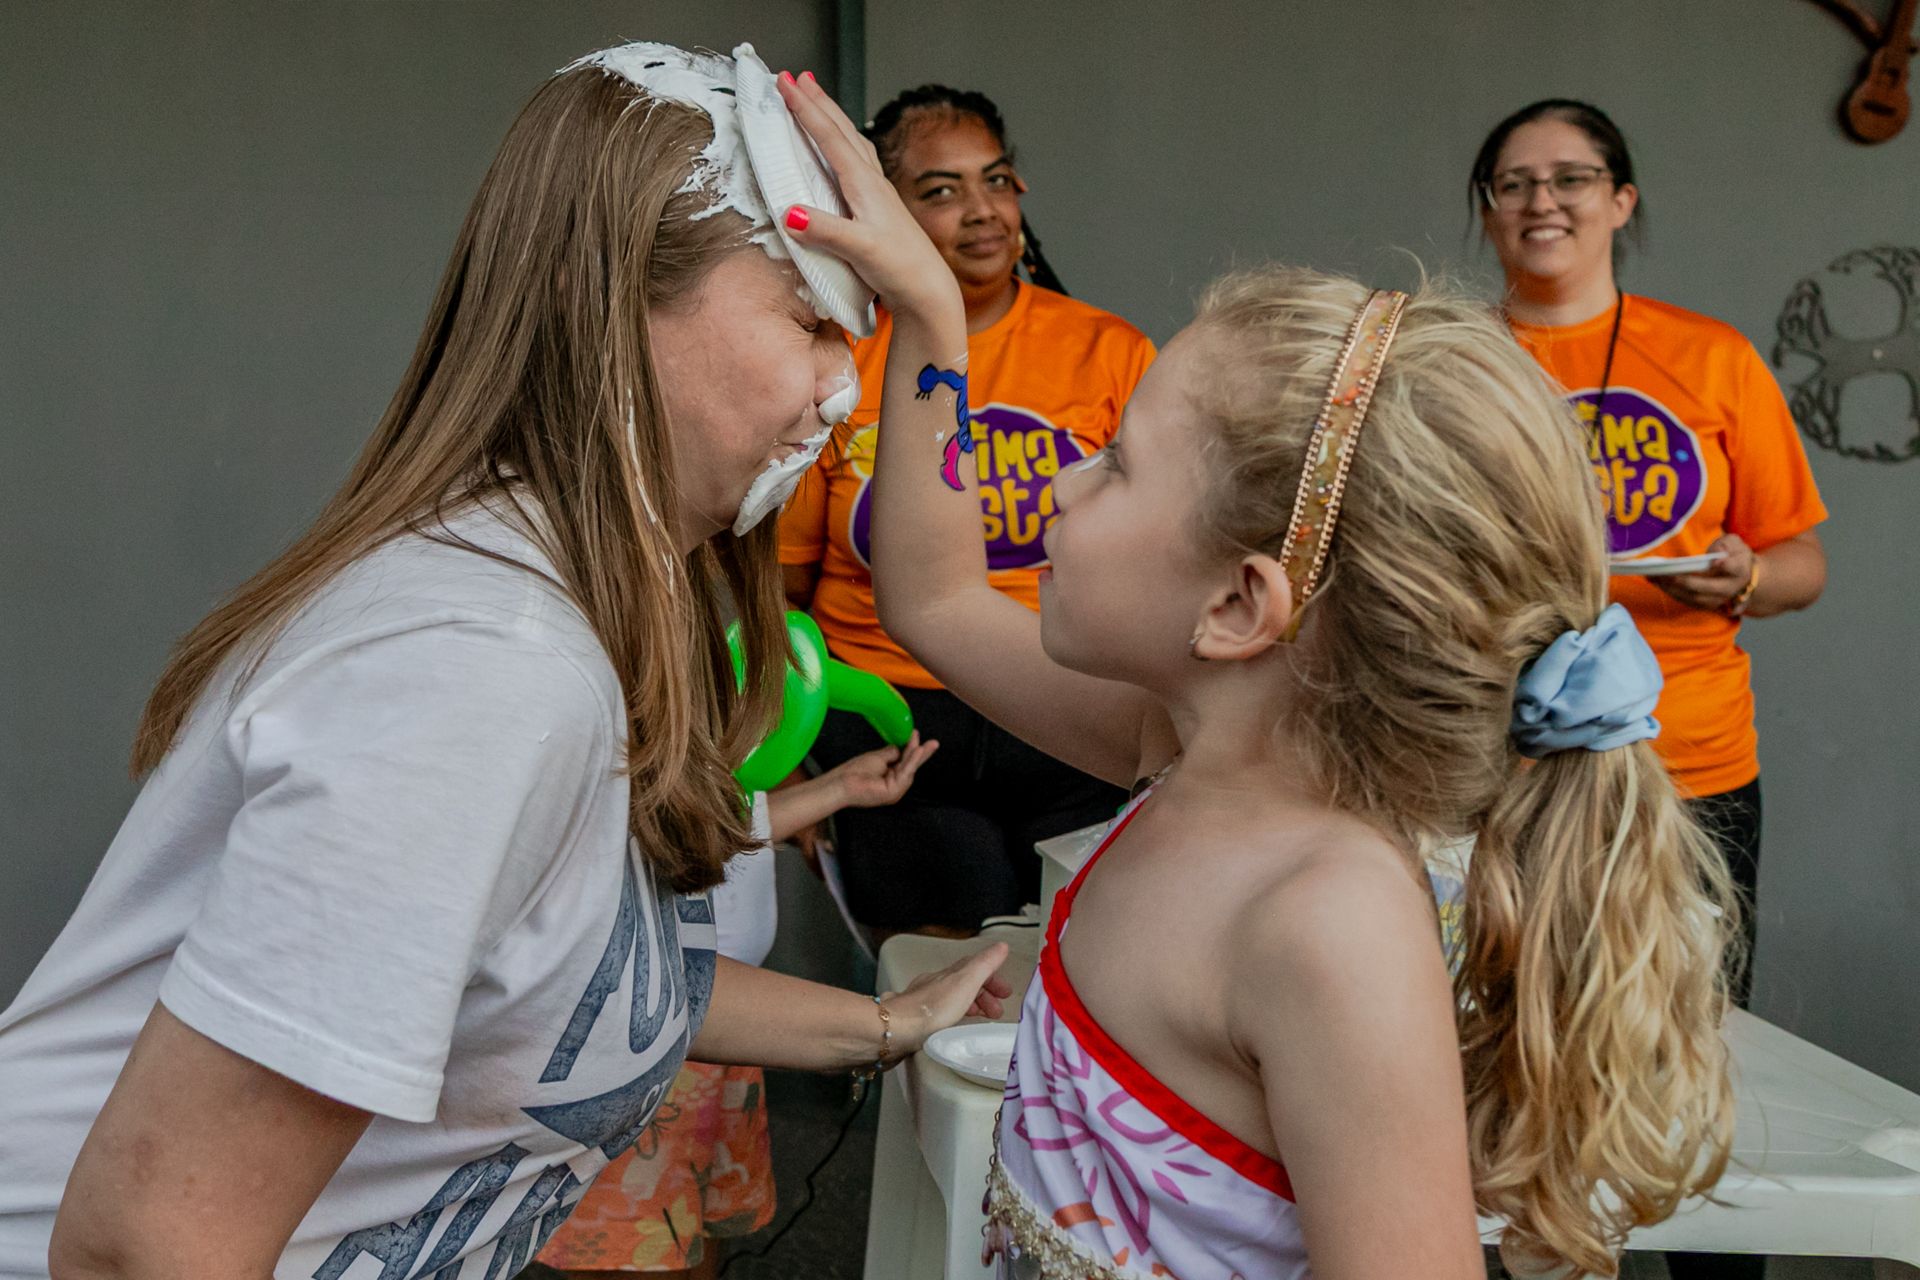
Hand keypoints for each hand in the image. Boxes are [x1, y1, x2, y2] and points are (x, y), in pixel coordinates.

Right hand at [775, 71, 963, 323]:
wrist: (928, 292)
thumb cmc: (901, 271)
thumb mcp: (862, 251)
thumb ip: (827, 230)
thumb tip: (791, 212)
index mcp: (865, 185)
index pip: (830, 137)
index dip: (805, 108)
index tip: (784, 82)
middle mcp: (872, 183)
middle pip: (842, 130)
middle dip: (817, 101)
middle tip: (795, 76)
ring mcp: (877, 193)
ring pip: (851, 142)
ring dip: (831, 117)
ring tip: (815, 100)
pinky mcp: (878, 208)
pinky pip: (856, 162)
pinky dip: (843, 145)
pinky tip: (841, 151)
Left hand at [824, 733, 938, 809]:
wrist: (842, 782)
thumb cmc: (855, 771)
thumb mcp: (878, 757)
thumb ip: (892, 753)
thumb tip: (901, 747)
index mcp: (891, 777)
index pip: (906, 762)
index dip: (913, 749)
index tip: (916, 735)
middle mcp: (895, 785)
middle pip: (911, 766)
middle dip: (922, 753)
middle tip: (934, 742)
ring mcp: (895, 790)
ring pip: (910, 769)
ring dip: (918, 755)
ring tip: (928, 744)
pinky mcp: (893, 792)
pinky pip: (906, 773)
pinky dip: (912, 761)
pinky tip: (919, 751)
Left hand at [885, 942, 1013, 1052]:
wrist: (896, 1029)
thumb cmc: (929, 1009)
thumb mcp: (965, 982)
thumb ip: (984, 964)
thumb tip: (1000, 947)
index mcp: (950, 974)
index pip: (976, 968)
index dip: (993, 978)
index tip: (1005, 991)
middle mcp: (935, 984)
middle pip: (964, 983)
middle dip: (984, 994)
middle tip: (996, 1009)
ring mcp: (924, 1001)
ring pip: (952, 998)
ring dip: (970, 1005)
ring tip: (979, 1018)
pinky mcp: (916, 1020)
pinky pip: (939, 1013)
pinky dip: (953, 1016)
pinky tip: (952, 1025)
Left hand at [1653, 533, 1752, 611]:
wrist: (1743, 576)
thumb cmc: (1734, 554)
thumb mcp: (1735, 543)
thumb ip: (1726, 544)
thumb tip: (1713, 553)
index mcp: (1740, 569)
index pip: (1733, 568)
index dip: (1725, 565)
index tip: (1716, 561)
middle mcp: (1730, 588)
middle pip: (1706, 588)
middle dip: (1684, 581)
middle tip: (1665, 573)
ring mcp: (1718, 600)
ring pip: (1693, 598)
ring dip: (1671, 589)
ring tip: (1653, 577)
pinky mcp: (1705, 605)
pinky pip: (1686, 600)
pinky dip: (1669, 592)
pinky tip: (1655, 581)